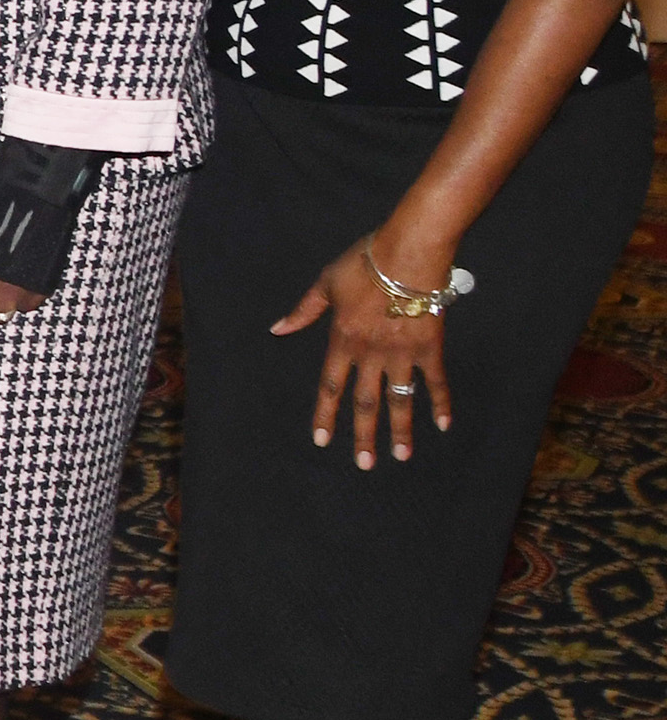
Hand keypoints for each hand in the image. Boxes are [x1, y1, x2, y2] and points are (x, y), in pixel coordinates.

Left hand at [276, 230, 456, 467]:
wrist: (406, 254)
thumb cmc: (363, 264)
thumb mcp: (325, 284)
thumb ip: (303, 311)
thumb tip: (277, 329)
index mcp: (342, 340)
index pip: (330, 386)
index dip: (325, 415)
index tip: (322, 440)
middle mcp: (370, 354)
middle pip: (365, 402)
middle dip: (363, 435)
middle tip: (364, 464)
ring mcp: (402, 354)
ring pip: (400, 400)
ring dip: (400, 430)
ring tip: (401, 456)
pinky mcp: (429, 348)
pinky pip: (435, 381)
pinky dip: (441, 403)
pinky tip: (443, 425)